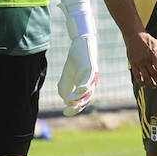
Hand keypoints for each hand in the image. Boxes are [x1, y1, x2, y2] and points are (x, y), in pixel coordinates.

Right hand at [58, 0, 99, 115]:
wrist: (80, 42)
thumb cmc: (76, 58)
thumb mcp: (67, 75)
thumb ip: (65, 87)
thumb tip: (65, 99)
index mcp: (86, 86)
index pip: (82, 101)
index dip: (74, 109)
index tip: (64, 113)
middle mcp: (91, 83)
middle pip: (87, 100)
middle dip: (76, 107)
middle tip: (66, 110)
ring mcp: (92, 77)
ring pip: (88, 92)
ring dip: (79, 99)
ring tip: (69, 101)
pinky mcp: (91, 68)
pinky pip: (89, 80)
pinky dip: (85, 87)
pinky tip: (79, 92)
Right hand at [126, 30, 156, 89]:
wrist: (134, 36)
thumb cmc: (149, 41)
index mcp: (153, 53)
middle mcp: (146, 59)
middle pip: (153, 73)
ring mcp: (139, 62)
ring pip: (145, 76)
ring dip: (151, 83)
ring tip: (155, 86)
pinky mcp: (133, 64)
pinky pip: (137, 76)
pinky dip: (141, 82)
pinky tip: (145, 85)